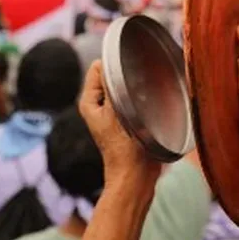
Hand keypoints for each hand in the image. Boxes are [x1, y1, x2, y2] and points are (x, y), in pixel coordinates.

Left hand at [79, 61, 159, 187]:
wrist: (137, 175)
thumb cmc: (124, 148)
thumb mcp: (115, 113)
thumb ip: (112, 87)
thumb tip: (112, 64)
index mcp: (89, 101)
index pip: (98, 67)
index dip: (112, 66)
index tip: (127, 74)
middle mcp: (98, 105)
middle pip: (112, 75)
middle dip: (125, 76)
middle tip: (137, 90)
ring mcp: (113, 111)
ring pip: (125, 86)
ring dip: (135, 88)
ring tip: (143, 101)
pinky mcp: (127, 118)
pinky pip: (134, 97)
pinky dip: (141, 97)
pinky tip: (149, 106)